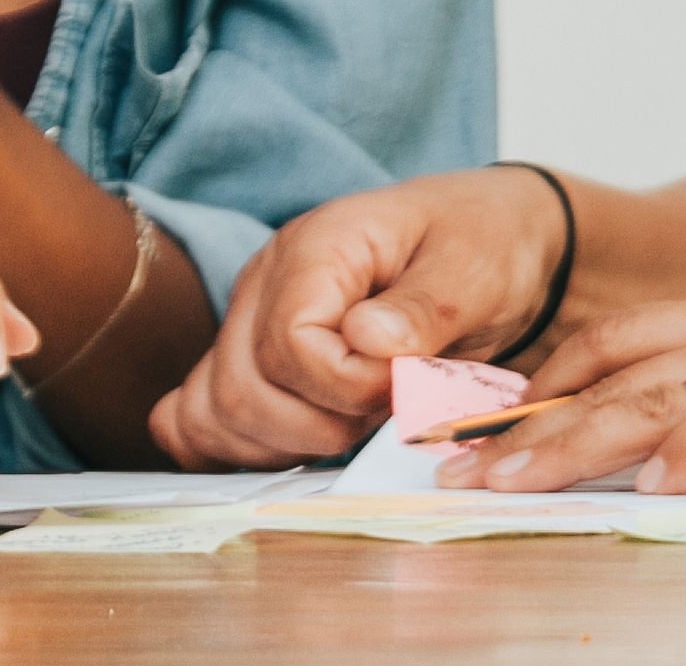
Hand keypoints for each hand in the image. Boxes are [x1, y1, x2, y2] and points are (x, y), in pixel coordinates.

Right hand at [147, 166, 565, 469]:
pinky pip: (199, 415)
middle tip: (384, 409)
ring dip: (286, 442)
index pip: (289, 344)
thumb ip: (424, 308)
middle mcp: (266, 281)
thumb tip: (367, 339)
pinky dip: (237, 446)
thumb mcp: (476, 269)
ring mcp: (250, 320)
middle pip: (241, 388)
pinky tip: (292, 447)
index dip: (345, 386)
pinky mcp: (252, 356)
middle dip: (318, 425)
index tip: (403, 385)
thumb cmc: (482, 244)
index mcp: (318, 247)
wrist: (487, 238)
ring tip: (355, 420)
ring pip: (216, 411)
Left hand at [431, 293, 685, 495]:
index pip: (614, 336)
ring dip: (573, 442)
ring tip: (515, 480)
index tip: (488, 421)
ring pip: (650, 396)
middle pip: (610, 374)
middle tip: (465, 466)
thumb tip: (630, 454)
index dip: (545, 378)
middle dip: (529, 424)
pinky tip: (651, 483)